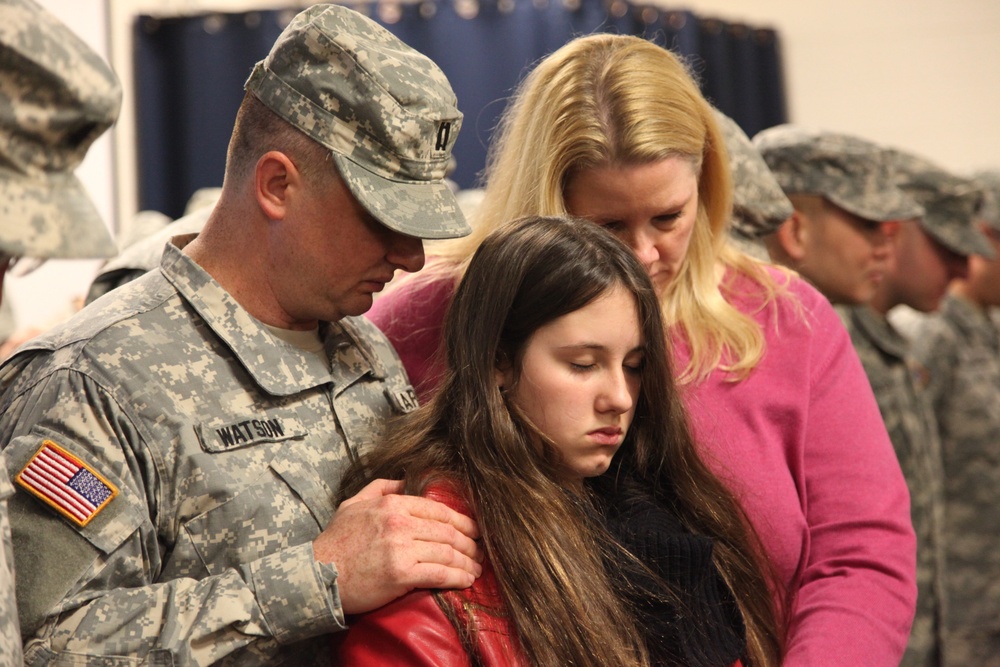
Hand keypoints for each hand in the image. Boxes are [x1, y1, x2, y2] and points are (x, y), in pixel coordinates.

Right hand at [313, 478, 482, 614]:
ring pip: (447, 552)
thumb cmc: (335, 543)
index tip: (474, 530)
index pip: (437, 509)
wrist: (316, 577)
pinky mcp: (401, 573)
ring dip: (468, 562)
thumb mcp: (353, 504)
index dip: (461, 521)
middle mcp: (399, 522)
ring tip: (477, 569)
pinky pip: (439, 573)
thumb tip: (405, 480)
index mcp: (392, 504)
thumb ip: (381, 488)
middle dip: (470, 543)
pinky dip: (458, 577)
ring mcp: (401, 547)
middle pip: (447, 531)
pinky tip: (467, 580)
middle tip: (480, 552)